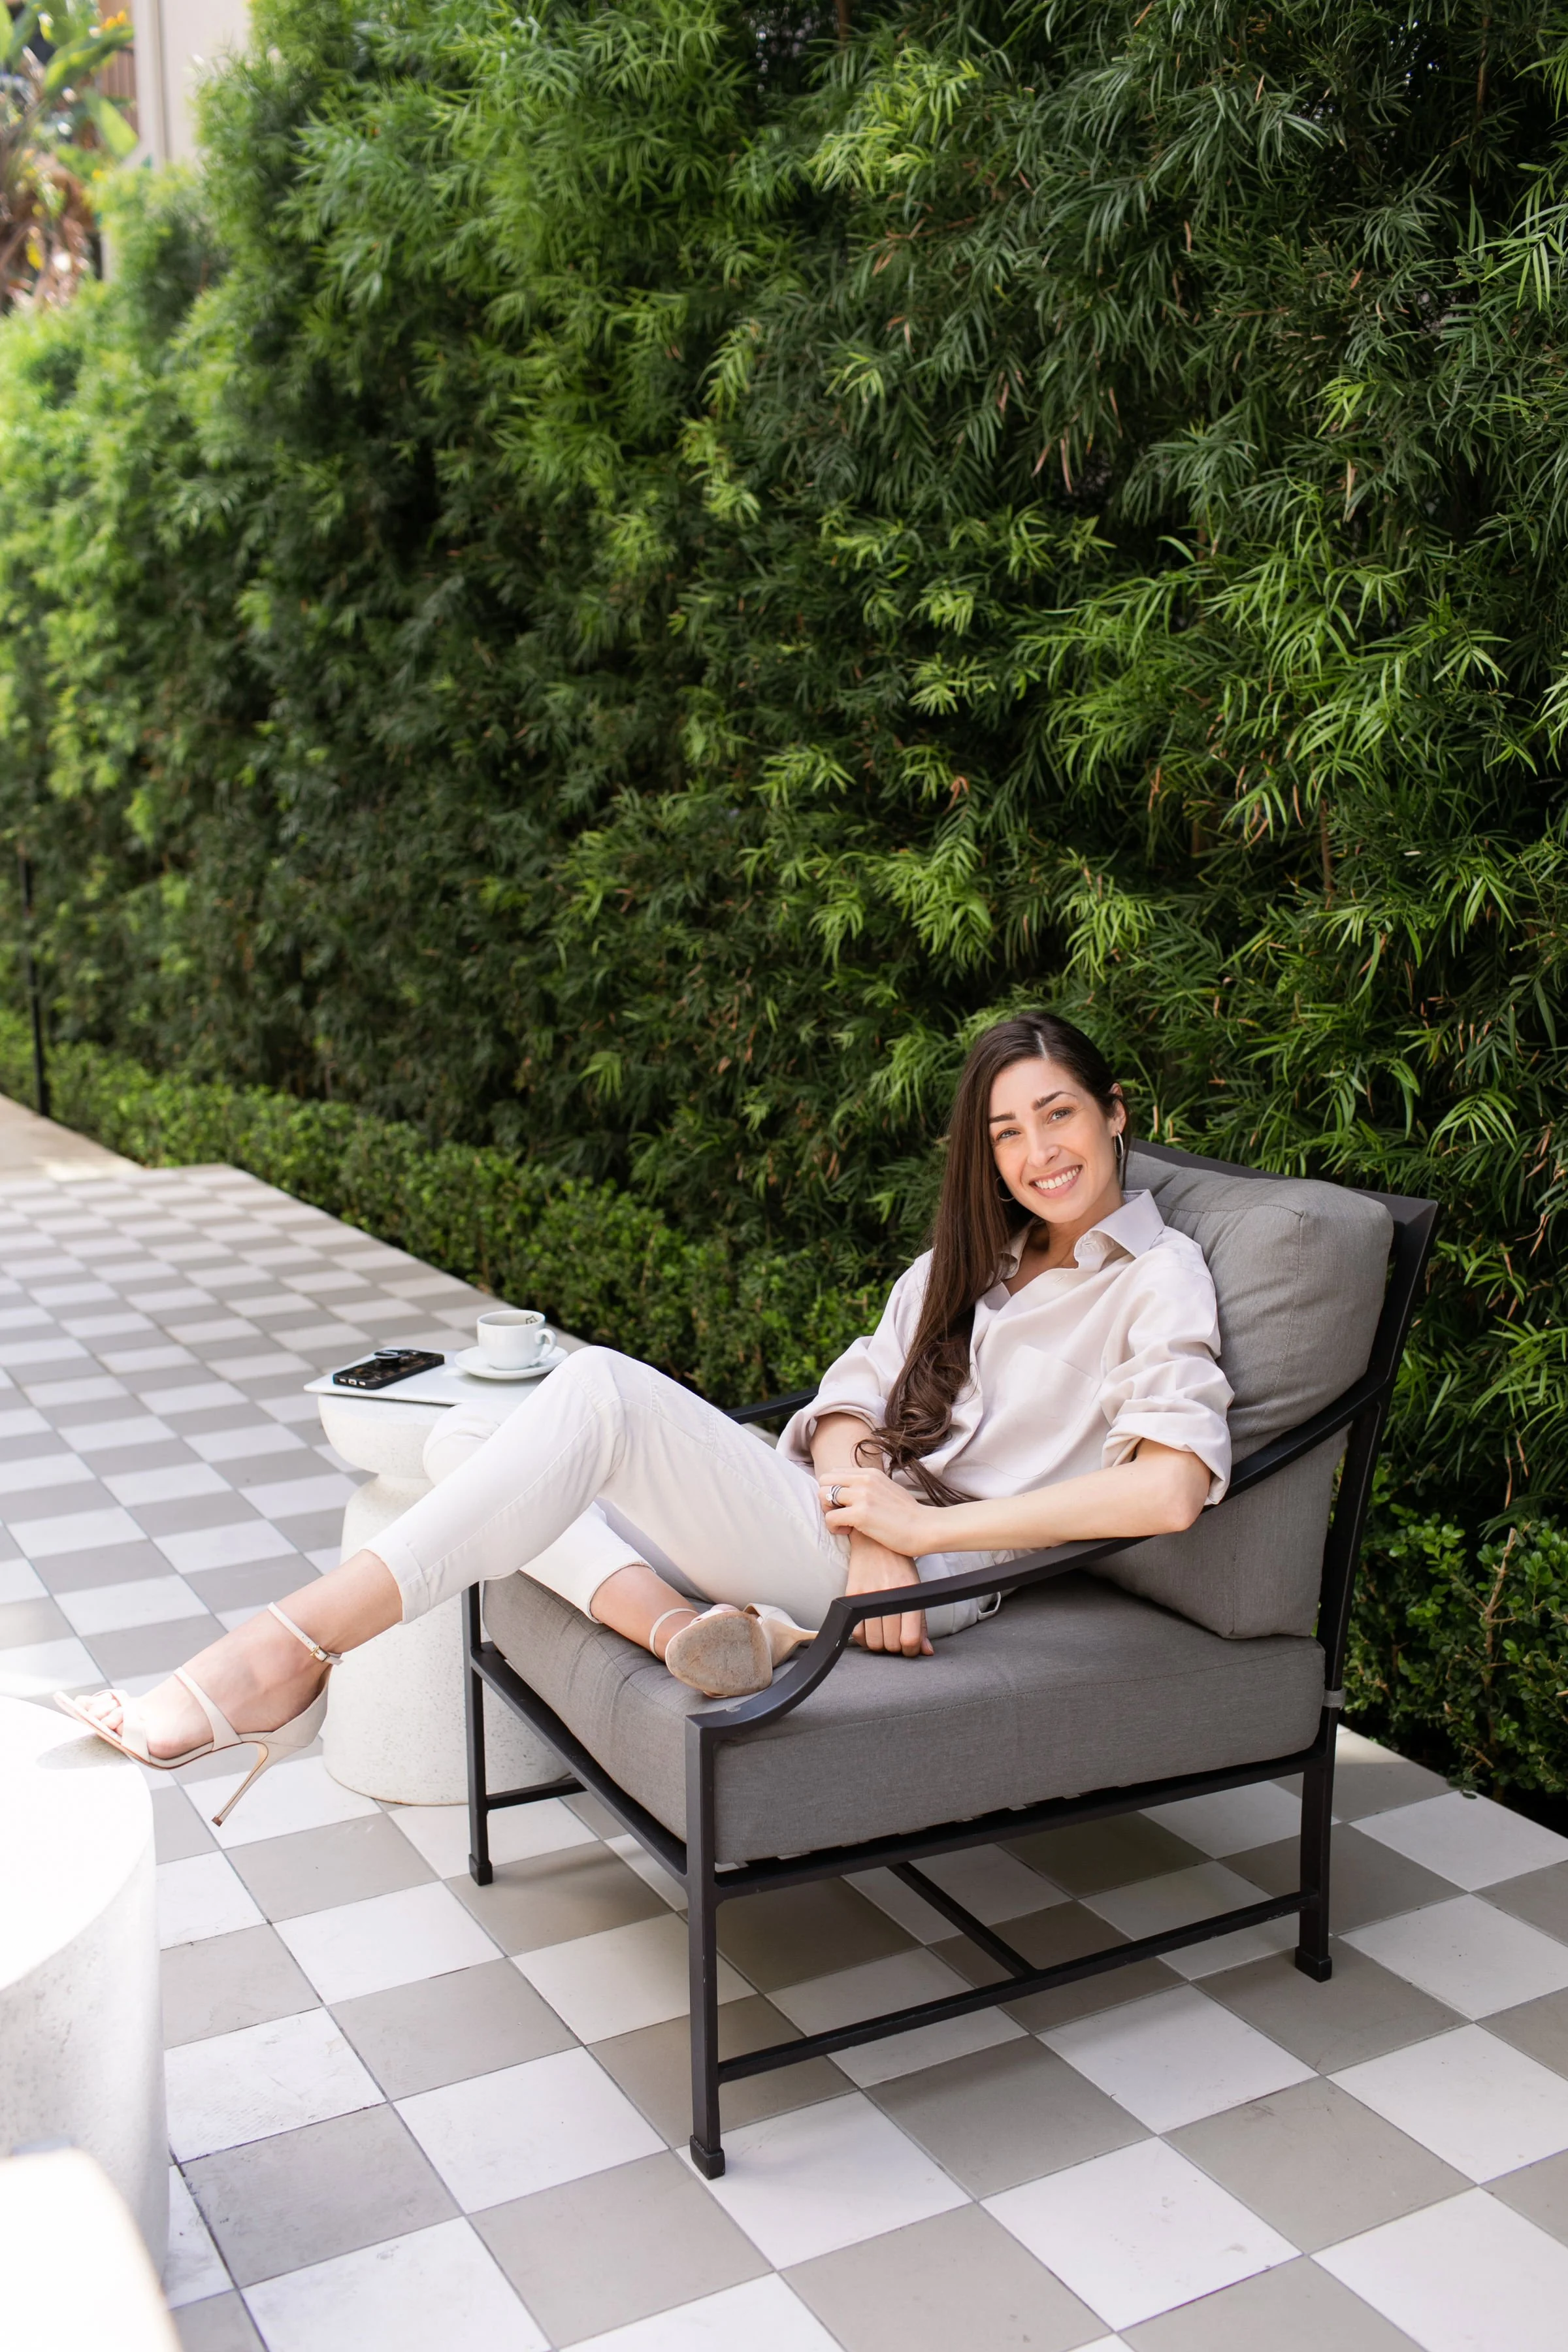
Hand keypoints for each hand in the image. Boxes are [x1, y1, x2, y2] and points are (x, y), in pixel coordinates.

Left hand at [818, 1464, 935, 1557]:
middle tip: (840, 1514)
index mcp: (870, 1473)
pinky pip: (830, 1517)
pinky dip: (833, 1527)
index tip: (845, 1505)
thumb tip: (854, 1490)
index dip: (834, 1490)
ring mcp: (862, 1496)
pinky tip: (847, 1532)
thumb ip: (870, 1487)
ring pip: (823, 1496)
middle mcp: (864, 1480)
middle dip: (826, 1499)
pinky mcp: (860, 1515)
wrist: (925, 1529)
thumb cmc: (908, 1516)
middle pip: (824, 1481)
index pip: (835, 1472)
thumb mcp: (888, 1489)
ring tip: (844, 1524)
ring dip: (828, 1512)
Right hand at [843, 1535, 932, 1658]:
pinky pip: (856, 1631)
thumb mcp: (915, 1590)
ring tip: (883, 1635)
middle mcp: (889, 1596)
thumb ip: (921, 1623)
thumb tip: (926, 1650)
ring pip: (874, 1641)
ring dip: (880, 1645)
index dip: (911, 1650)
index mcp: (909, 1595)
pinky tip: (870, 1630)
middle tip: (896, 1639)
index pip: (910, 1638)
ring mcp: (868, 1596)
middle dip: (896, 1648)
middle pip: (891, 1643)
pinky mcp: (852, 1596)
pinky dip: (863, 1638)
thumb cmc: (899, 1567)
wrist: (875, 1543)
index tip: (910, 1648)